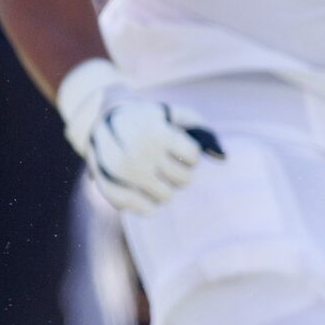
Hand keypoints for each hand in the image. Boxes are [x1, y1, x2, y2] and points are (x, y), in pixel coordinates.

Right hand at [57, 58, 223, 215]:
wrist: (101, 120)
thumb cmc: (149, 120)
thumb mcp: (175, 115)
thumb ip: (201, 130)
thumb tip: (223, 157)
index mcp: (155, 133)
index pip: (193, 157)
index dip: (190, 155)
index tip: (176, 147)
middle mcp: (136, 153)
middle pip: (184, 180)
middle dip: (180, 172)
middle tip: (166, 162)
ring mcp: (120, 172)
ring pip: (166, 197)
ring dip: (166, 188)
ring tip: (156, 175)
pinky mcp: (108, 187)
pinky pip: (142, 210)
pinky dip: (149, 205)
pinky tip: (146, 193)